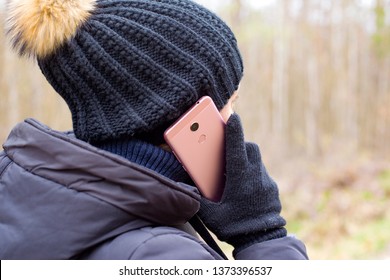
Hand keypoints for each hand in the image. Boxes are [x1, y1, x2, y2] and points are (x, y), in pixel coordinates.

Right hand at [197, 114, 286, 253]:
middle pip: (250, 148)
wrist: (263, 240)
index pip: (237, 148)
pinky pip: (261, 172)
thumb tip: (185, 186)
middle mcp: (256, 176)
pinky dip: (252, 172)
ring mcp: (266, 182)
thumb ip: (197, 199)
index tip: (233, 117)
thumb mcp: (211, 215)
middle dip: (239, 143)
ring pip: (257, 159)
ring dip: (246, 158)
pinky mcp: (272, 189)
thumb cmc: (235, 227)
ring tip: (234, 168)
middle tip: (227, 148)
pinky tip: (244, 186)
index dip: (234, 130)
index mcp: (240, 179)